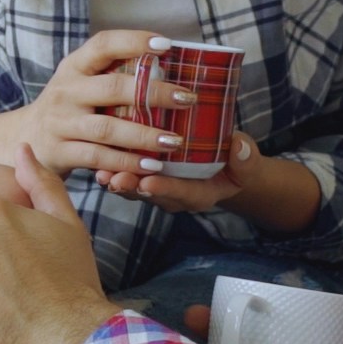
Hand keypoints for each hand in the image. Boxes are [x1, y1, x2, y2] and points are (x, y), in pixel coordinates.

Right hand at [0, 30, 197, 183]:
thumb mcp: (80, 82)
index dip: (134, 41)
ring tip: (174, 141)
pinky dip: (127, 162)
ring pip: (108, 128)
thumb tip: (167, 66)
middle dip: (154, 93)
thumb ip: (111, 74)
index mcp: (74, 66)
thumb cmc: (68, 107)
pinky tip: (151, 165)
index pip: (103, 44)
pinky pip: (98, 157)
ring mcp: (61, 122)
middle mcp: (66, 90)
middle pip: (113, 88)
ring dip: (144, 135)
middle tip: (187, 98)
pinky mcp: (60, 151)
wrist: (22, 137)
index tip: (167, 45)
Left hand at [107, 127, 255, 214]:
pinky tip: (96, 158)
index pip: (182, 195)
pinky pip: (126, 174)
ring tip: (101, 173)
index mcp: (199, 195)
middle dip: (133, 188)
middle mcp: (174, 197)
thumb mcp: (247, 164)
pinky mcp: (144, 175)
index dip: (165, 189)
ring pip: (134, 187)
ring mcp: (157, 188)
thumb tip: (239, 146)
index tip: (150, 183)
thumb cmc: (235, 165)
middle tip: (117, 181)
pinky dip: (112, 166)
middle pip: (151, 195)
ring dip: (117, 180)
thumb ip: (245, 159)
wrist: (224, 169)